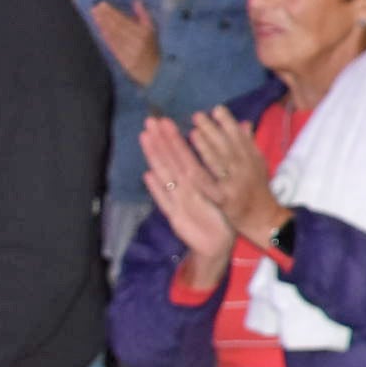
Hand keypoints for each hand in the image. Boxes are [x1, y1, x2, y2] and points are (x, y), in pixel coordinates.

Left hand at [92, 0, 161, 87]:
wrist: (157, 71)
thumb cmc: (154, 48)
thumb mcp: (153, 30)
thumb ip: (144, 16)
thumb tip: (136, 1)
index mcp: (145, 33)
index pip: (125, 20)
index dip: (113, 12)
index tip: (102, 4)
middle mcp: (137, 41)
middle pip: (118, 27)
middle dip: (105, 16)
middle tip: (95, 8)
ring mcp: (130, 52)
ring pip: (114, 36)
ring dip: (103, 25)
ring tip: (95, 16)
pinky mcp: (125, 61)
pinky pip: (114, 47)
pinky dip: (107, 38)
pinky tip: (100, 30)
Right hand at [141, 116, 236, 278]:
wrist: (216, 246)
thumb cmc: (218, 215)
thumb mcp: (219, 190)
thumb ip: (218, 169)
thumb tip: (217, 150)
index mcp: (193, 182)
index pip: (180, 156)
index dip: (171, 138)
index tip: (163, 120)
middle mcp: (183, 189)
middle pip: (169, 161)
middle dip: (160, 140)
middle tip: (150, 120)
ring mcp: (178, 201)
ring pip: (165, 175)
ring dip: (155, 157)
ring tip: (146, 138)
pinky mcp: (177, 217)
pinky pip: (166, 201)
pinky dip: (157, 189)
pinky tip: (148, 175)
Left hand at [187, 106, 288, 249]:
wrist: (264, 219)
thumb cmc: (258, 191)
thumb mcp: (258, 165)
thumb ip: (249, 144)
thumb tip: (244, 122)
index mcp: (252, 159)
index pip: (240, 137)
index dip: (227, 123)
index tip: (216, 109)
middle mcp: (245, 169)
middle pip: (227, 147)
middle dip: (213, 130)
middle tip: (198, 116)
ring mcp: (235, 184)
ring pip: (219, 163)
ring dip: (206, 148)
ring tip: (193, 133)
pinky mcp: (225, 200)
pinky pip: (210, 186)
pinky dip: (199, 176)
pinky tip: (186, 167)